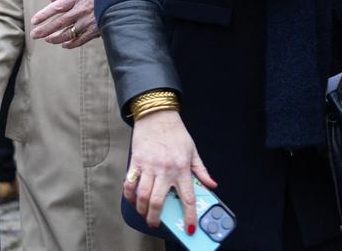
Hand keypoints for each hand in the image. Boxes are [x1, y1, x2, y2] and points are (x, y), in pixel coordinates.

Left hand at [30, 0, 98, 47]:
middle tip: (33, 35)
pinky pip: (78, 40)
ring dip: (55, 38)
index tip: (33, 21)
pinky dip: (69, 44)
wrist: (118, 3)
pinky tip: (63, 44)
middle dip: (45, 29)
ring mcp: (87, 22)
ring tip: (47, 39)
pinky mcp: (94, 31)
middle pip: (59, 22)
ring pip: (67, 33)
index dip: (44, 14)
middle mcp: (81, 10)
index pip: (56, 7)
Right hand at [124, 110, 216, 232]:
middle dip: (156, 217)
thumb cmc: (176, 133)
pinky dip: (129, 195)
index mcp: (182, 168)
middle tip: (156, 223)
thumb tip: (212, 184)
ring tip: (145, 213)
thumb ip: (202, 170)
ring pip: (143, 195)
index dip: (189, 215)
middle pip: (158, 201)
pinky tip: (133, 199)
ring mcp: (149, 166)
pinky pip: (130, 183)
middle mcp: (165, 169)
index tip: (189, 227)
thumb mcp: (193, 151)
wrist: (158, 115)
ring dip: (142, 209)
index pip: (187, 197)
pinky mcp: (136, 162)